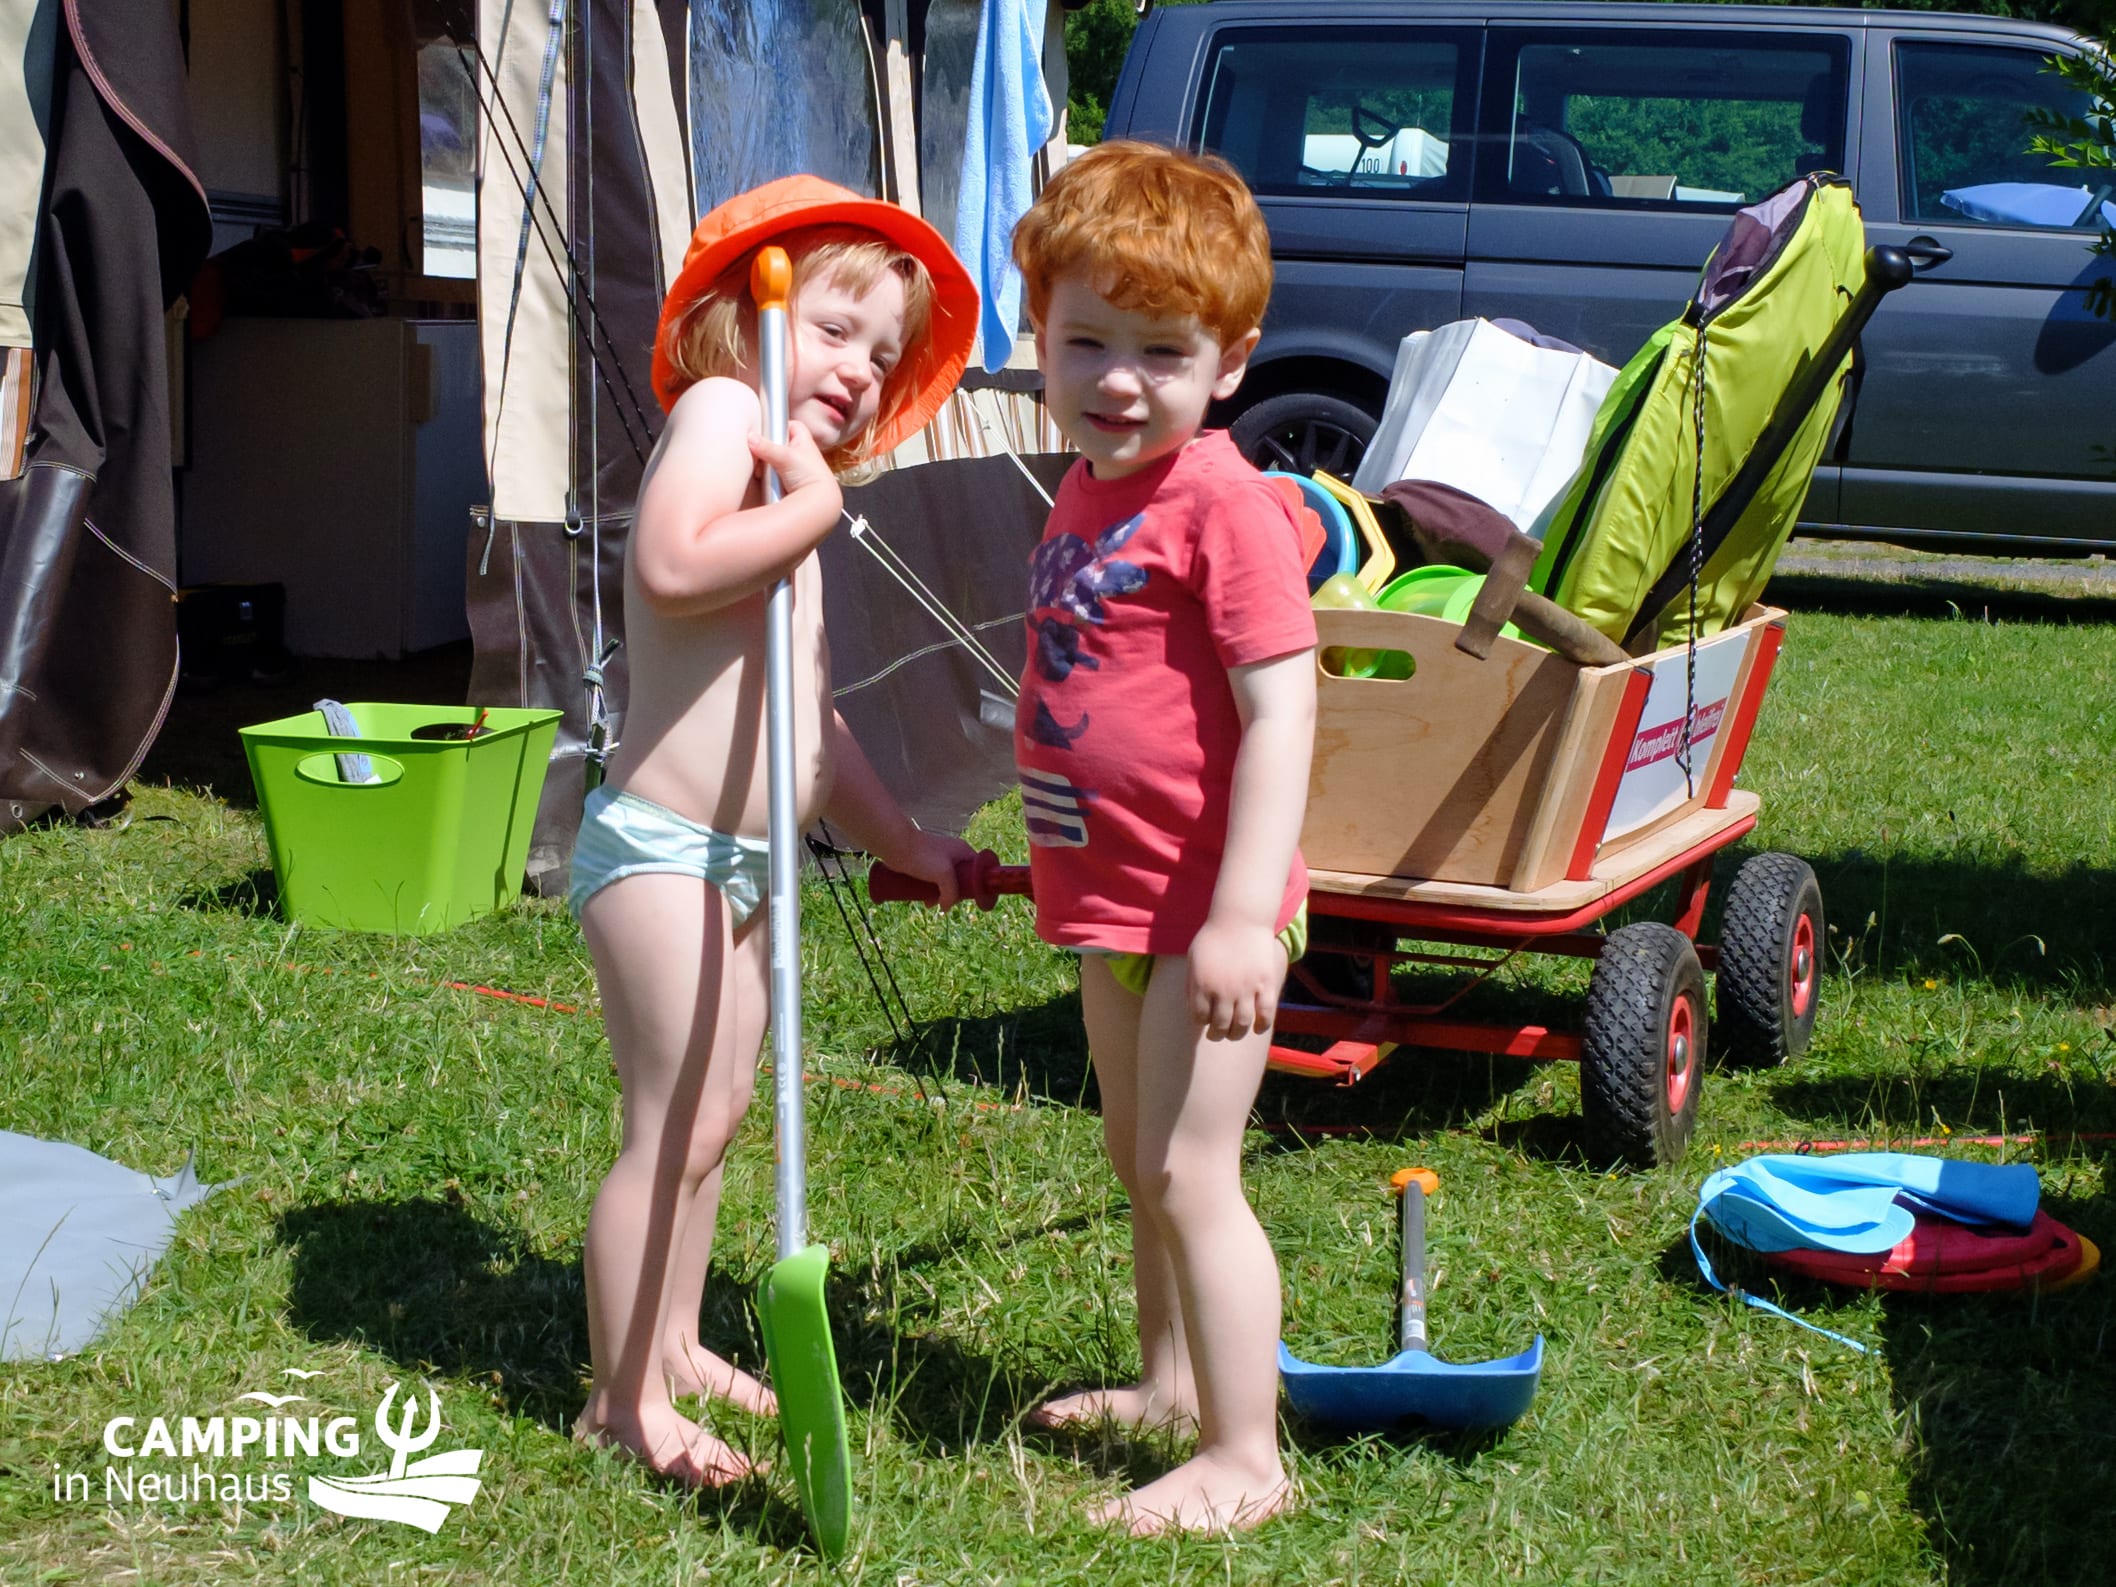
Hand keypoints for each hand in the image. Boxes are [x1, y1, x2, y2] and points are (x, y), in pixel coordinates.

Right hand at [749, 420, 840, 503]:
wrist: (818, 502)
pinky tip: (767, 480)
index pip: (791, 425)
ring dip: (766, 465)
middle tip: (762, 455)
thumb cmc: (811, 476)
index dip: (779, 426)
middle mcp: (799, 452)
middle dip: (767, 449)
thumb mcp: (786, 458)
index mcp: (804, 441)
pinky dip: (768, 476)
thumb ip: (767, 447)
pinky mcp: (788, 481)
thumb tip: (751, 437)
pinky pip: (773, 474)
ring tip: (763, 471)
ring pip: (773, 459)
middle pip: (777, 443)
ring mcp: (794, 467)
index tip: (767, 432)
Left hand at [882, 829, 977, 909]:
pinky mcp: (926, 865)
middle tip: (946, 903)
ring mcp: (939, 859)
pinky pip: (934, 882)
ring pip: (946, 883)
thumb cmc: (923, 856)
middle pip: (962, 879)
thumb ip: (951, 893)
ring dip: (941, 895)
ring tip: (931, 903)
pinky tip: (924, 900)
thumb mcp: (944, 875)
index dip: (975, 885)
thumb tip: (945, 908)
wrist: (896, 846)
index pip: (978, 871)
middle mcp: (954, 854)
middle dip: (955, 894)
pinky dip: (931, 892)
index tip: (967, 898)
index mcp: (963, 851)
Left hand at [1184, 916, 1288, 1039]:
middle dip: (1217, 1035)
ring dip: (1237, 1034)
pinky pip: (1266, 1014)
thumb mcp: (1193, 959)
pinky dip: (1261, 1026)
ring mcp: (1246, 988)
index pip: (1199, 1018)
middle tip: (1218, 1035)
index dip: (1201, 1023)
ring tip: (1234, 1033)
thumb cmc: (1214, 938)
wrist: (1241, 918)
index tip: (1205, 1022)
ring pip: (1242, 1024)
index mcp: (1202, 984)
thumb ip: (1191, 986)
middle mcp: (1223, 989)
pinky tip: (1257, 1027)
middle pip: (1220, 1025)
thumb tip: (1193, 1012)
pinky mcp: (1265, 984)